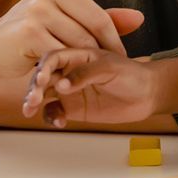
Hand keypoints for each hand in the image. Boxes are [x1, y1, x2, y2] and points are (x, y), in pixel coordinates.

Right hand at [0, 0, 145, 74]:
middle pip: (97, 19)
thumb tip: (140, 18)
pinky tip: (68, 73)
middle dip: (110, 44)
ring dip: (89, 59)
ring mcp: (37, 9)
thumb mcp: (70, 19)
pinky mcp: (30, 32)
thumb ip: (105, 19)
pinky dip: (70, 67)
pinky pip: (65, 53)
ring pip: (82, 41)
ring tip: (89, 67)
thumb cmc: (37, 31)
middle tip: (118, 58)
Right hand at [21, 47, 162, 126]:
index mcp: (77, 54)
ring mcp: (69, 90)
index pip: (53, 57)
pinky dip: (51, 117)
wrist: (147, 95)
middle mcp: (69, 71)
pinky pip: (54, 112)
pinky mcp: (72, 108)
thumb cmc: (132, 74)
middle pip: (44, 76)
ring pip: (43, 94)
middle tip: (32, 99)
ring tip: (31, 110)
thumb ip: (86, 74)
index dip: (44, 67)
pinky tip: (58, 122)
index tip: (40, 79)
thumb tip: (61, 84)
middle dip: (34, 86)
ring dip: (34, 101)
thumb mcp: (110, 68)